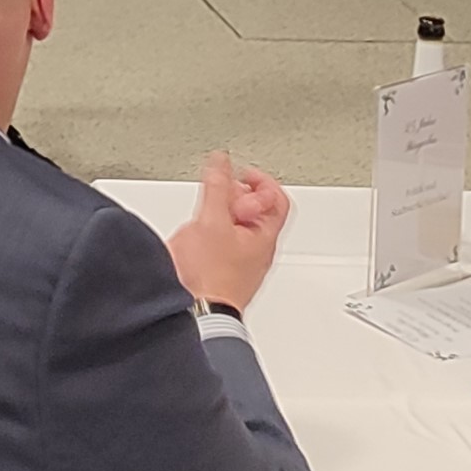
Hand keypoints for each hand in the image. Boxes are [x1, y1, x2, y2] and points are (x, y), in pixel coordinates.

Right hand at [167, 151, 288, 313]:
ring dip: (220, 211)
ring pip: (237, 224)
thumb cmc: (210, 275)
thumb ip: (217, 187)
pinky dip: (209, 228)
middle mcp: (256, 249)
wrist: (193, 310)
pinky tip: (196, 232)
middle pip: (255, 209)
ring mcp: (239, 259)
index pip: (277, 199)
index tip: (239, 172)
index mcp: (264, 236)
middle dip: (235, 194)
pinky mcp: (220, 267)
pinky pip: (220, 239)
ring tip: (205, 211)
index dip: (260, 180)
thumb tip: (222, 161)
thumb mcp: (212, 221)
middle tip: (219, 191)